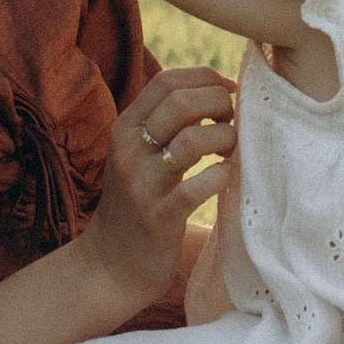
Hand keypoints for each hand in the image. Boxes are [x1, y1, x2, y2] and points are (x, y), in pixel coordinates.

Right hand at [79, 67, 235, 309]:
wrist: (110, 265)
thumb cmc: (138, 203)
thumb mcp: (138, 155)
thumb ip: (164, 123)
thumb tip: (216, 90)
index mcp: (124, 129)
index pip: (167, 81)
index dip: (206, 78)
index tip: (229, 91)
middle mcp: (129, 151)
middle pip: (181, 102)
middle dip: (220, 103)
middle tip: (232, 120)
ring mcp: (142, 185)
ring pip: (193, 140)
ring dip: (225, 138)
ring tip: (230, 150)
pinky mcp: (159, 219)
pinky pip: (197, 188)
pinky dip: (220, 177)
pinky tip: (224, 178)